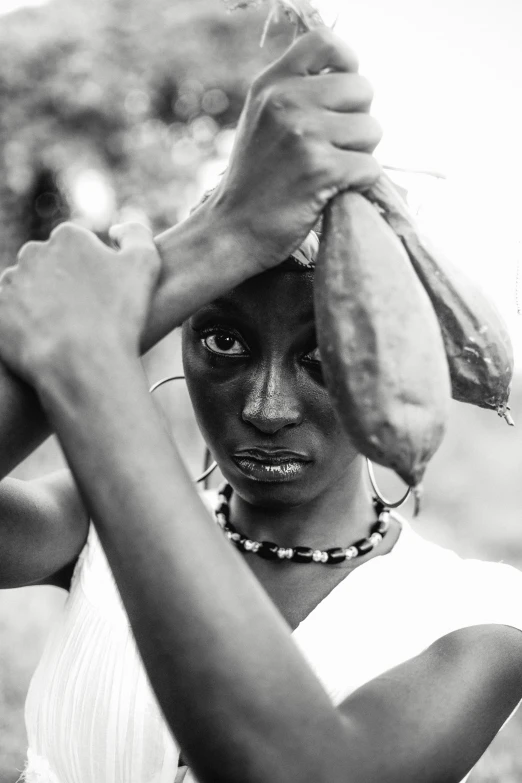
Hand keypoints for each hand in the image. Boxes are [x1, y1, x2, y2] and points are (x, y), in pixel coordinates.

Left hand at [0, 222, 160, 387]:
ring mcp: (10, 282)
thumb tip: (114, 232)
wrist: (83, 364)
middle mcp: (33, 252)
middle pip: (50, 266)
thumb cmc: (118, 315)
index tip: (102, 298)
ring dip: (42, 305)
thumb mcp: (145, 264)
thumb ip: (135, 234)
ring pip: (28, 290)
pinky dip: (25, 326)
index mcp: (68, 237)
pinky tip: (46, 340)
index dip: (92, 273)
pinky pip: (10, 316)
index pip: (77, 249)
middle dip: (63, 285)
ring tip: (66, 332)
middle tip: (85, 316)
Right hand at [208, 28, 381, 269]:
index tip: (342, 95)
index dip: (347, 64)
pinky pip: (370, 167)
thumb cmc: (256, 180)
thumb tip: (350, 76)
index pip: (325, 42)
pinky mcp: (321, 169)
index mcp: (272, 84)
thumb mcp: (262, 119)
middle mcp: (286, 101)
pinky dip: (359, 185)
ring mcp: (304, 134)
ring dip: (361, 155)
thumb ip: (297, 92)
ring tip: (329, 172)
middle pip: (362, 89)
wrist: (233, 230)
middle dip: (358, 122)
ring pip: (372, 130)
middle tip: (334, 149)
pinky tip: (332, 192)